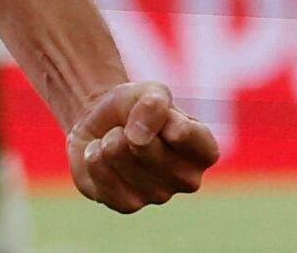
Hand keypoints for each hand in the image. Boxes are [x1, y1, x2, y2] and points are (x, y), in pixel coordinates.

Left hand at [67, 81, 218, 212]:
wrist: (103, 122)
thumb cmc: (136, 107)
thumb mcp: (151, 91)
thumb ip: (153, 104)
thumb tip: (137, 137)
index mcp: (203, 151)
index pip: (186, 135)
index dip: (163, 118)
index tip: (156, 110)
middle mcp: (187, 180)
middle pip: (145, 147)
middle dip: (128, 127)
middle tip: (131, 126)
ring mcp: (158, 196)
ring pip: (118, 156)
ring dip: (108, 139)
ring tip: (116, 139)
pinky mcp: (127, 205)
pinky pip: (101, 176)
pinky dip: (93, 155)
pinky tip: (102, 155)